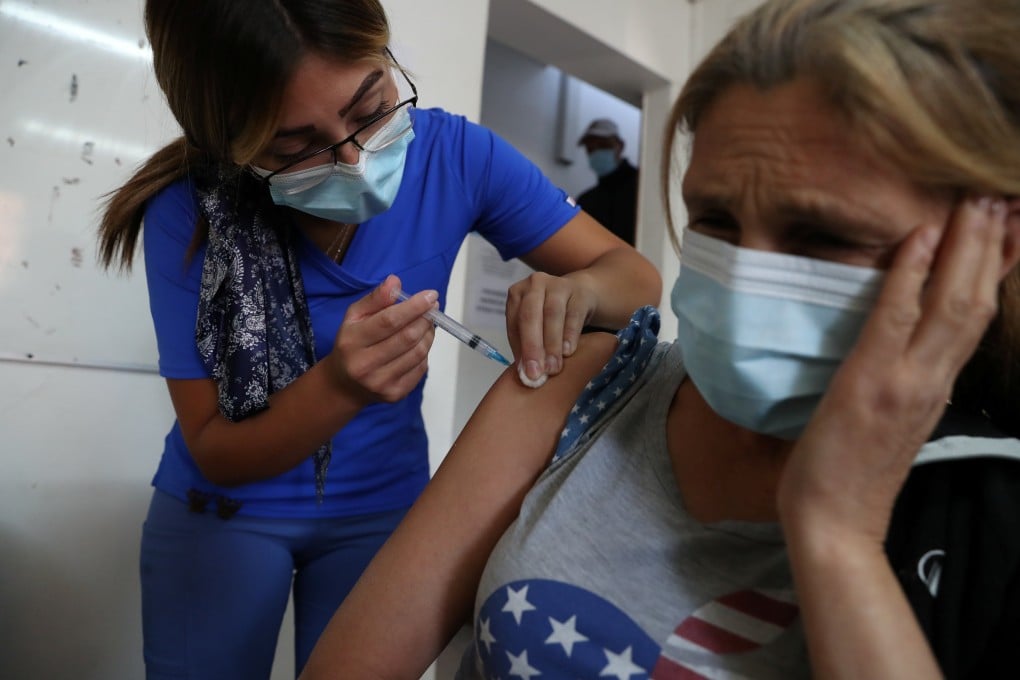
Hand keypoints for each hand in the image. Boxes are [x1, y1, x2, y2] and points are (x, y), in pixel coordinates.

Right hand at [327, 275, 436, 405]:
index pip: (389, 321)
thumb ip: (376, 298)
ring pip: (418, 353)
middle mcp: (365, 365)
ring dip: (428, 334)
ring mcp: (381, 383)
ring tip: (427, 324)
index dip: (414, 307)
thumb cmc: (352, 343)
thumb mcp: (355, 316)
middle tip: (433, 308)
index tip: (431, 295)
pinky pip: (421, 369)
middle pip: (407, 338)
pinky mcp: (394, 394)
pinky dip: (425, 352)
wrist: (344, 385)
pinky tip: (419, 343)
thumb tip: (396, 281)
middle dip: (425, 319)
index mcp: (352, 341)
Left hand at [505, 271, 597, 383]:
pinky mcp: (579, 292)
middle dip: (532, 346)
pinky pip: (573, 314)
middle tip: (536, 373)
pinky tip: (568, 352)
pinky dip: (570, 334)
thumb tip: (525, 375)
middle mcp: (535, 284)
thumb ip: (527, 347)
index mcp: (517, 293)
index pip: (514, 323)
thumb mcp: (535, 326)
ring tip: (553, 368)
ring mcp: (558, 285)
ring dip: (551, 344)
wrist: (581, 295)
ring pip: (552, 314)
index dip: (519, 349)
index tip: (525, 374)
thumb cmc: (551, 316)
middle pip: (530, 315)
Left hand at [777, 197, 1009, 543]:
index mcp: (936, 386)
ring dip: (967, 249)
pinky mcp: (871, 383)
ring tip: (978, 201)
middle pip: (976, 302)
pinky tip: (920, 237)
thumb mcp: (893, 421)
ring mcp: (907, 381)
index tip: (1011, 228)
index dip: (996, 270)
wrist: (834, 523)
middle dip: (993, 246)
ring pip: (952, 304)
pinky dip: (910, 274)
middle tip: (1003, 195)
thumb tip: (911, 349)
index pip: (975, 317)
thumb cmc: (852, 475)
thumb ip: (908, 382)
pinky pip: (896, 318)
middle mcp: (933, 380)